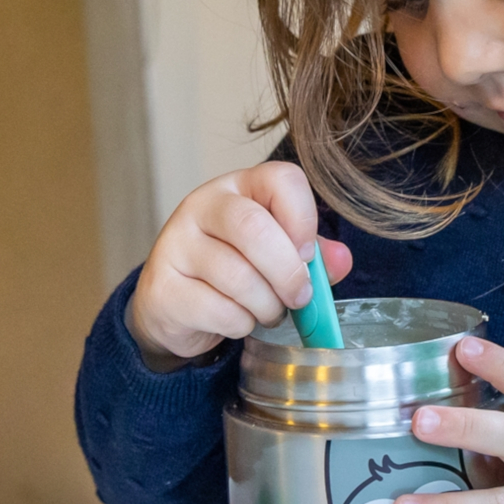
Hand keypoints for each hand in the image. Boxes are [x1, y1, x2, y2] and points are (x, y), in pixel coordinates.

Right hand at [126, 162, 352, 362]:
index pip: (280, 179)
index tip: (307, 253)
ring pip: (237, 276)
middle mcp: (202, 205)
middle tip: (299, 297)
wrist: (175, 304)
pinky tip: (237, 320)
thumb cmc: (234, 269)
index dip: (303, 217)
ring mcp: (176, 244)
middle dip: (288, 272)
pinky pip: (218, 310)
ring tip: (268, 311)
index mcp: (239, 187)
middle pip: (253, 227)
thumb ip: (313, 254)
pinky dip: (240, 324)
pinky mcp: (162, 287)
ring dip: (267, 306)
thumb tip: (341, 260)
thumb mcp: (277, 253)